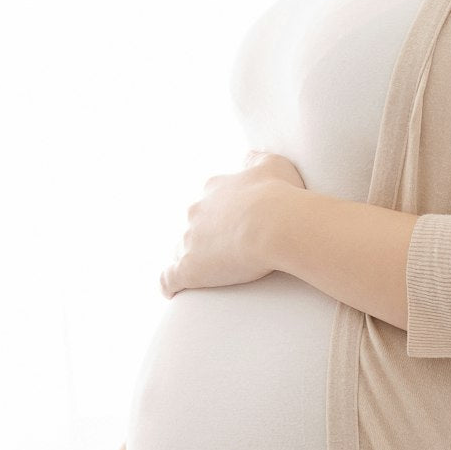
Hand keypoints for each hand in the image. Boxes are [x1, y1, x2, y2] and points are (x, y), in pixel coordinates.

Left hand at [159, 149, 305, 298]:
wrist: (275, 223)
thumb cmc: (280, 194)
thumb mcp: (273, 165)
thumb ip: (257, 160)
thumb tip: (249, 157)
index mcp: (214, 190)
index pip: (209, 201)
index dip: (218, 214)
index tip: (230, 224)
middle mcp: (196, 212)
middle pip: (193, 225)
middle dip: (204, 236)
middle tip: (226, 251)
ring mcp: (190, 239)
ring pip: (181, 249)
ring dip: (191, 259)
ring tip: (205, 274)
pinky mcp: (189, 266)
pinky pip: (170, 278)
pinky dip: (170, 284)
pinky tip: (173, 292)